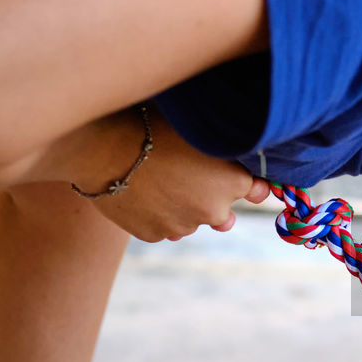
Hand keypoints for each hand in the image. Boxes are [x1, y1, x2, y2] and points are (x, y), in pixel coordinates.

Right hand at [76, 110, 268, 241]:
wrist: (104, 147)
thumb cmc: (154, 126)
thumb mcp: (202, 130)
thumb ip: (231, 149)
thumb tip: (250, 161)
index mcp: (233, 182)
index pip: (258, 190)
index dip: (248, 183)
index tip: (237, 177)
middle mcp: (214, 210)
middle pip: (222, 211)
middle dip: (211, 198)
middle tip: (186, 175)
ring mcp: (183, 226)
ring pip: (190, 220)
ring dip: (182, 207)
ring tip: (158, 181)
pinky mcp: (154, 235)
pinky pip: (163, 227)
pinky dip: (157, 215)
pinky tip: (143, 193)